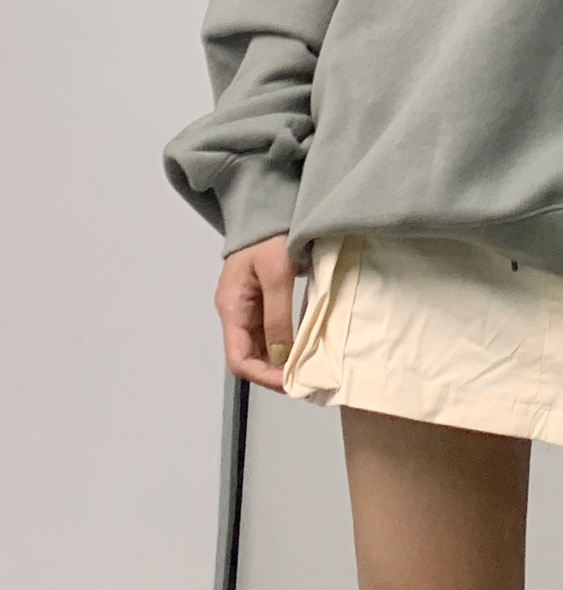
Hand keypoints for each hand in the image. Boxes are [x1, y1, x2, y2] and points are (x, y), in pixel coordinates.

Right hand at [215, 233, 297, 392]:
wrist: (267, 207)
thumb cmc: (270, 236)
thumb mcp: (278, 274)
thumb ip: (278, 316)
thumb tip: (280, 357)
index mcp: (231, 307)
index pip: (238, 359)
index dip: (262, 376)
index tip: (289, 382)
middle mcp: (234, 311)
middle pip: (248, 355)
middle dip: (272, 372)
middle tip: (303, 379)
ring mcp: (246, 305)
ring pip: (259, 345)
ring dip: (278, 360)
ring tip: (305, 367)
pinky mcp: (259, 298)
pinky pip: (268, 329)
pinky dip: (282, 342)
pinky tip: (301, 345)